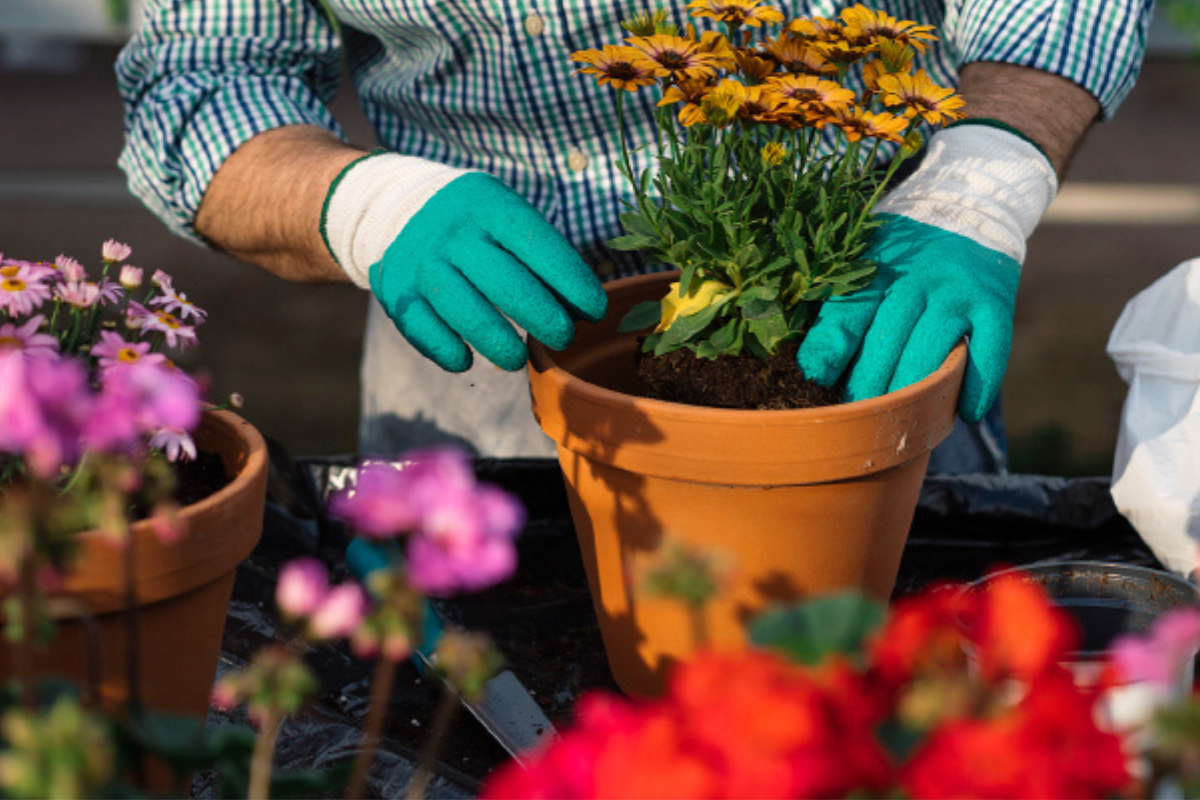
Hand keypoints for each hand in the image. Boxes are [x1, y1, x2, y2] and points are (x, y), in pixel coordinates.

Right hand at [324, 157, 606, 371]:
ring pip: (466, 313)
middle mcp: (453, 231)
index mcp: (489, 204)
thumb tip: (581, 313)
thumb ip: (541, 257)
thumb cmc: (476, 225)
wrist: (395, 206)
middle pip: (507, 284)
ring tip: (518, 359)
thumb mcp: (506, 218)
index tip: (595, 312)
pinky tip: (466, 360)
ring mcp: (421, 261)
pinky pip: (424, 331)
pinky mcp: (396, 290)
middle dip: (544, 319)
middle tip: (563, 338)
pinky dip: (447, 351)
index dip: (573, 283)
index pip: (540, 246)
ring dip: (499, 345)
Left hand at [797, 214, 1018, 421]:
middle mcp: (916, 277)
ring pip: (932, 349)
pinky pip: (989, 349)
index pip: (847, 313)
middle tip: (855, 419)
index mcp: (874, 267)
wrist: (970, 206)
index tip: (815, 384)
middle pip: (887, 338)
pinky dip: (976, 384)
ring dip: (913, 391)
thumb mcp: (864, 263)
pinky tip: (961, 413)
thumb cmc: (903, 252)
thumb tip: (809, 369)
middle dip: (868, 384)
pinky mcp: (994, 303)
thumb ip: (839, 310)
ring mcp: (957, 291)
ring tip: (897, 422)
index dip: (829, 352)